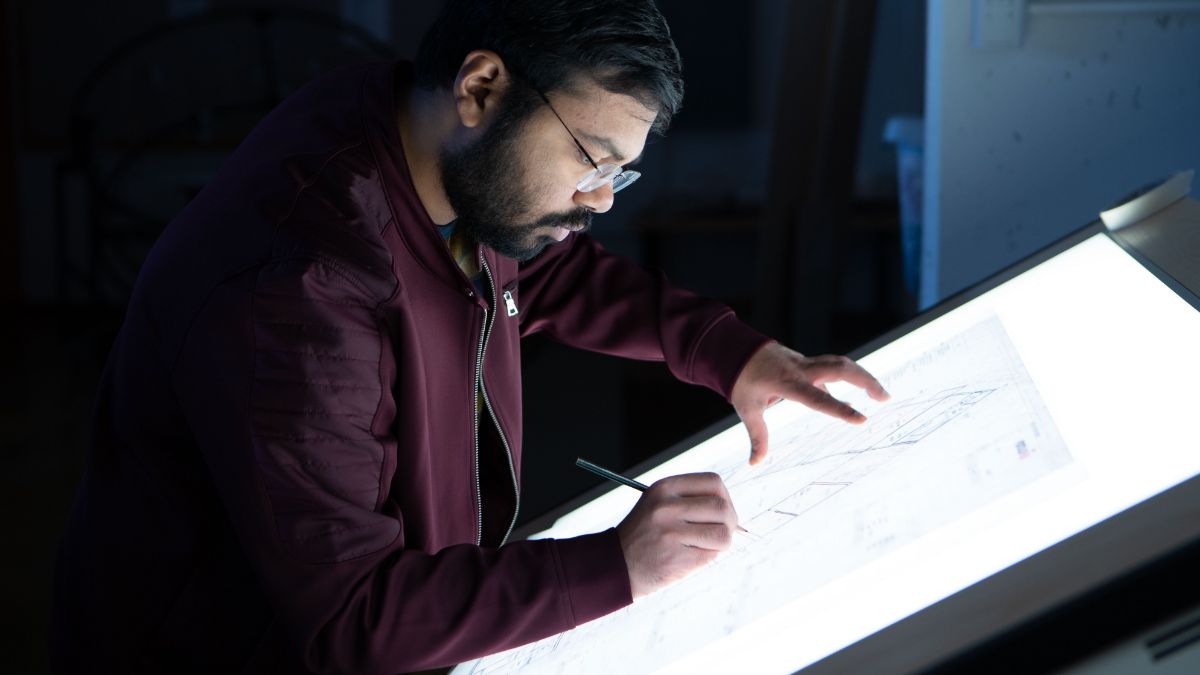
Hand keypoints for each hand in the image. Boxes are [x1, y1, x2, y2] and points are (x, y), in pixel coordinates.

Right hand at [616, 473, 737, 598]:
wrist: (617, 564)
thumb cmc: (646, 534)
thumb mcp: (659, 503)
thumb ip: (691, 499)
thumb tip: (730, 509)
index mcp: (664, 488)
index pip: (713, 482)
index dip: (725, 497)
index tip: (721, 510)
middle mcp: (666, 507)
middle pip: (722, 508)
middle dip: (730, 522)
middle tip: (723, 531)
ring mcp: (670, 534)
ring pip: (723, 534)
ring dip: (722, 542)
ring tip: (708, 545)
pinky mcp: (675, 559)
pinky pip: (712, 555)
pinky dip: (709, 557)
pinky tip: (692, 556)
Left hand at [731, 342, 888, 464]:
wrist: (737, 350)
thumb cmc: (742, 380)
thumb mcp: (747, 409)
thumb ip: (757, 436)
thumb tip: (754, 464)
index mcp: (786, 383)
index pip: (817, 398)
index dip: (840, 409)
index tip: (863, 419)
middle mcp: (801, 369)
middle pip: (839, 368)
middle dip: (865, 380)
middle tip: (885, 398)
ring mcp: (806, 362)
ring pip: (841, 363)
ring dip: (863, 376)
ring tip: (882, 395)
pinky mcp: (809, 362)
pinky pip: (833, 367)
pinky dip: (850, 376)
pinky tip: (859, 393)